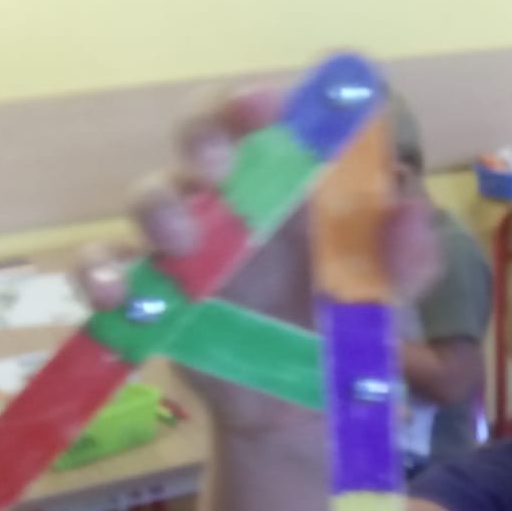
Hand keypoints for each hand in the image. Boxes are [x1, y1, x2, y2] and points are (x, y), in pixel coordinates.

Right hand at [77, 86, 441, 437]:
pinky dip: (101, 273)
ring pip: (150, 195)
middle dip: (204, 132)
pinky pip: (109, 269)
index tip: (272, 108)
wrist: (301, 412)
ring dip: (158, 206)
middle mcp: (233, 193)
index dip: (271, 98)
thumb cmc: (342, 329)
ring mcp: (185, 242)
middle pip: (203, 130)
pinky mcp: (150, 293)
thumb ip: (409, 257)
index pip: (276, 112)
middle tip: (218, 165)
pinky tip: (116, 291)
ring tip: (180, 240)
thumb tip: (410, 210)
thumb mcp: (389, 296)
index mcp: (294, 178)